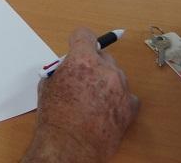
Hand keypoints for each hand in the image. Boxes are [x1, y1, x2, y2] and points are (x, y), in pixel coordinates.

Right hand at [23, 28, 138, 162]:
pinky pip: (127, 94)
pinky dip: (118, 98)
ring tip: (92, 97)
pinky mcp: (130, 107)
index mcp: (82, 60)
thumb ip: (63, 69)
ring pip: (116, 74)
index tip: (78, 45)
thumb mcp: (49, 84)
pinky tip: (105, 107)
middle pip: (103, 55)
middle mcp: (105, 69)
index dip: (79, 40)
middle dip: (93, 64)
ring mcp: (120, 88)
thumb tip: (68, 68)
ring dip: (106, 80)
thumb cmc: (56, 117)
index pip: (85, 35)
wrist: (70, 145)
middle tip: (82, 78)